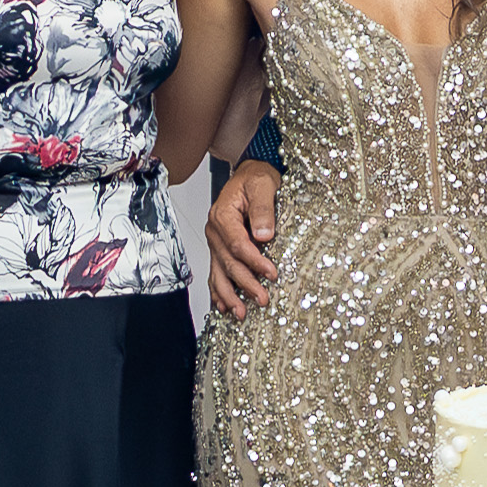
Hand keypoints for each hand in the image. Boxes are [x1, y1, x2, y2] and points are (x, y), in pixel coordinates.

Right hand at [206, 158, 281, 316]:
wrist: (251, 173)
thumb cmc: (256, 178)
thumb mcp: (264, 185)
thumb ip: (263, 209)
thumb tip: (264, 235)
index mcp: (223, 214)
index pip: (238, 244)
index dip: (254, 262)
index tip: (271, 273)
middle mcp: (215, 230)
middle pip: (228, 262)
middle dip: (245, 284)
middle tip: (262, 299)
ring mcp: (215, 241)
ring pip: (218, 272)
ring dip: (229, 294)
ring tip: (240, 313)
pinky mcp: (220, 248)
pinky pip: (216, 272)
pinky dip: (219, 290)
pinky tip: (224, 305)